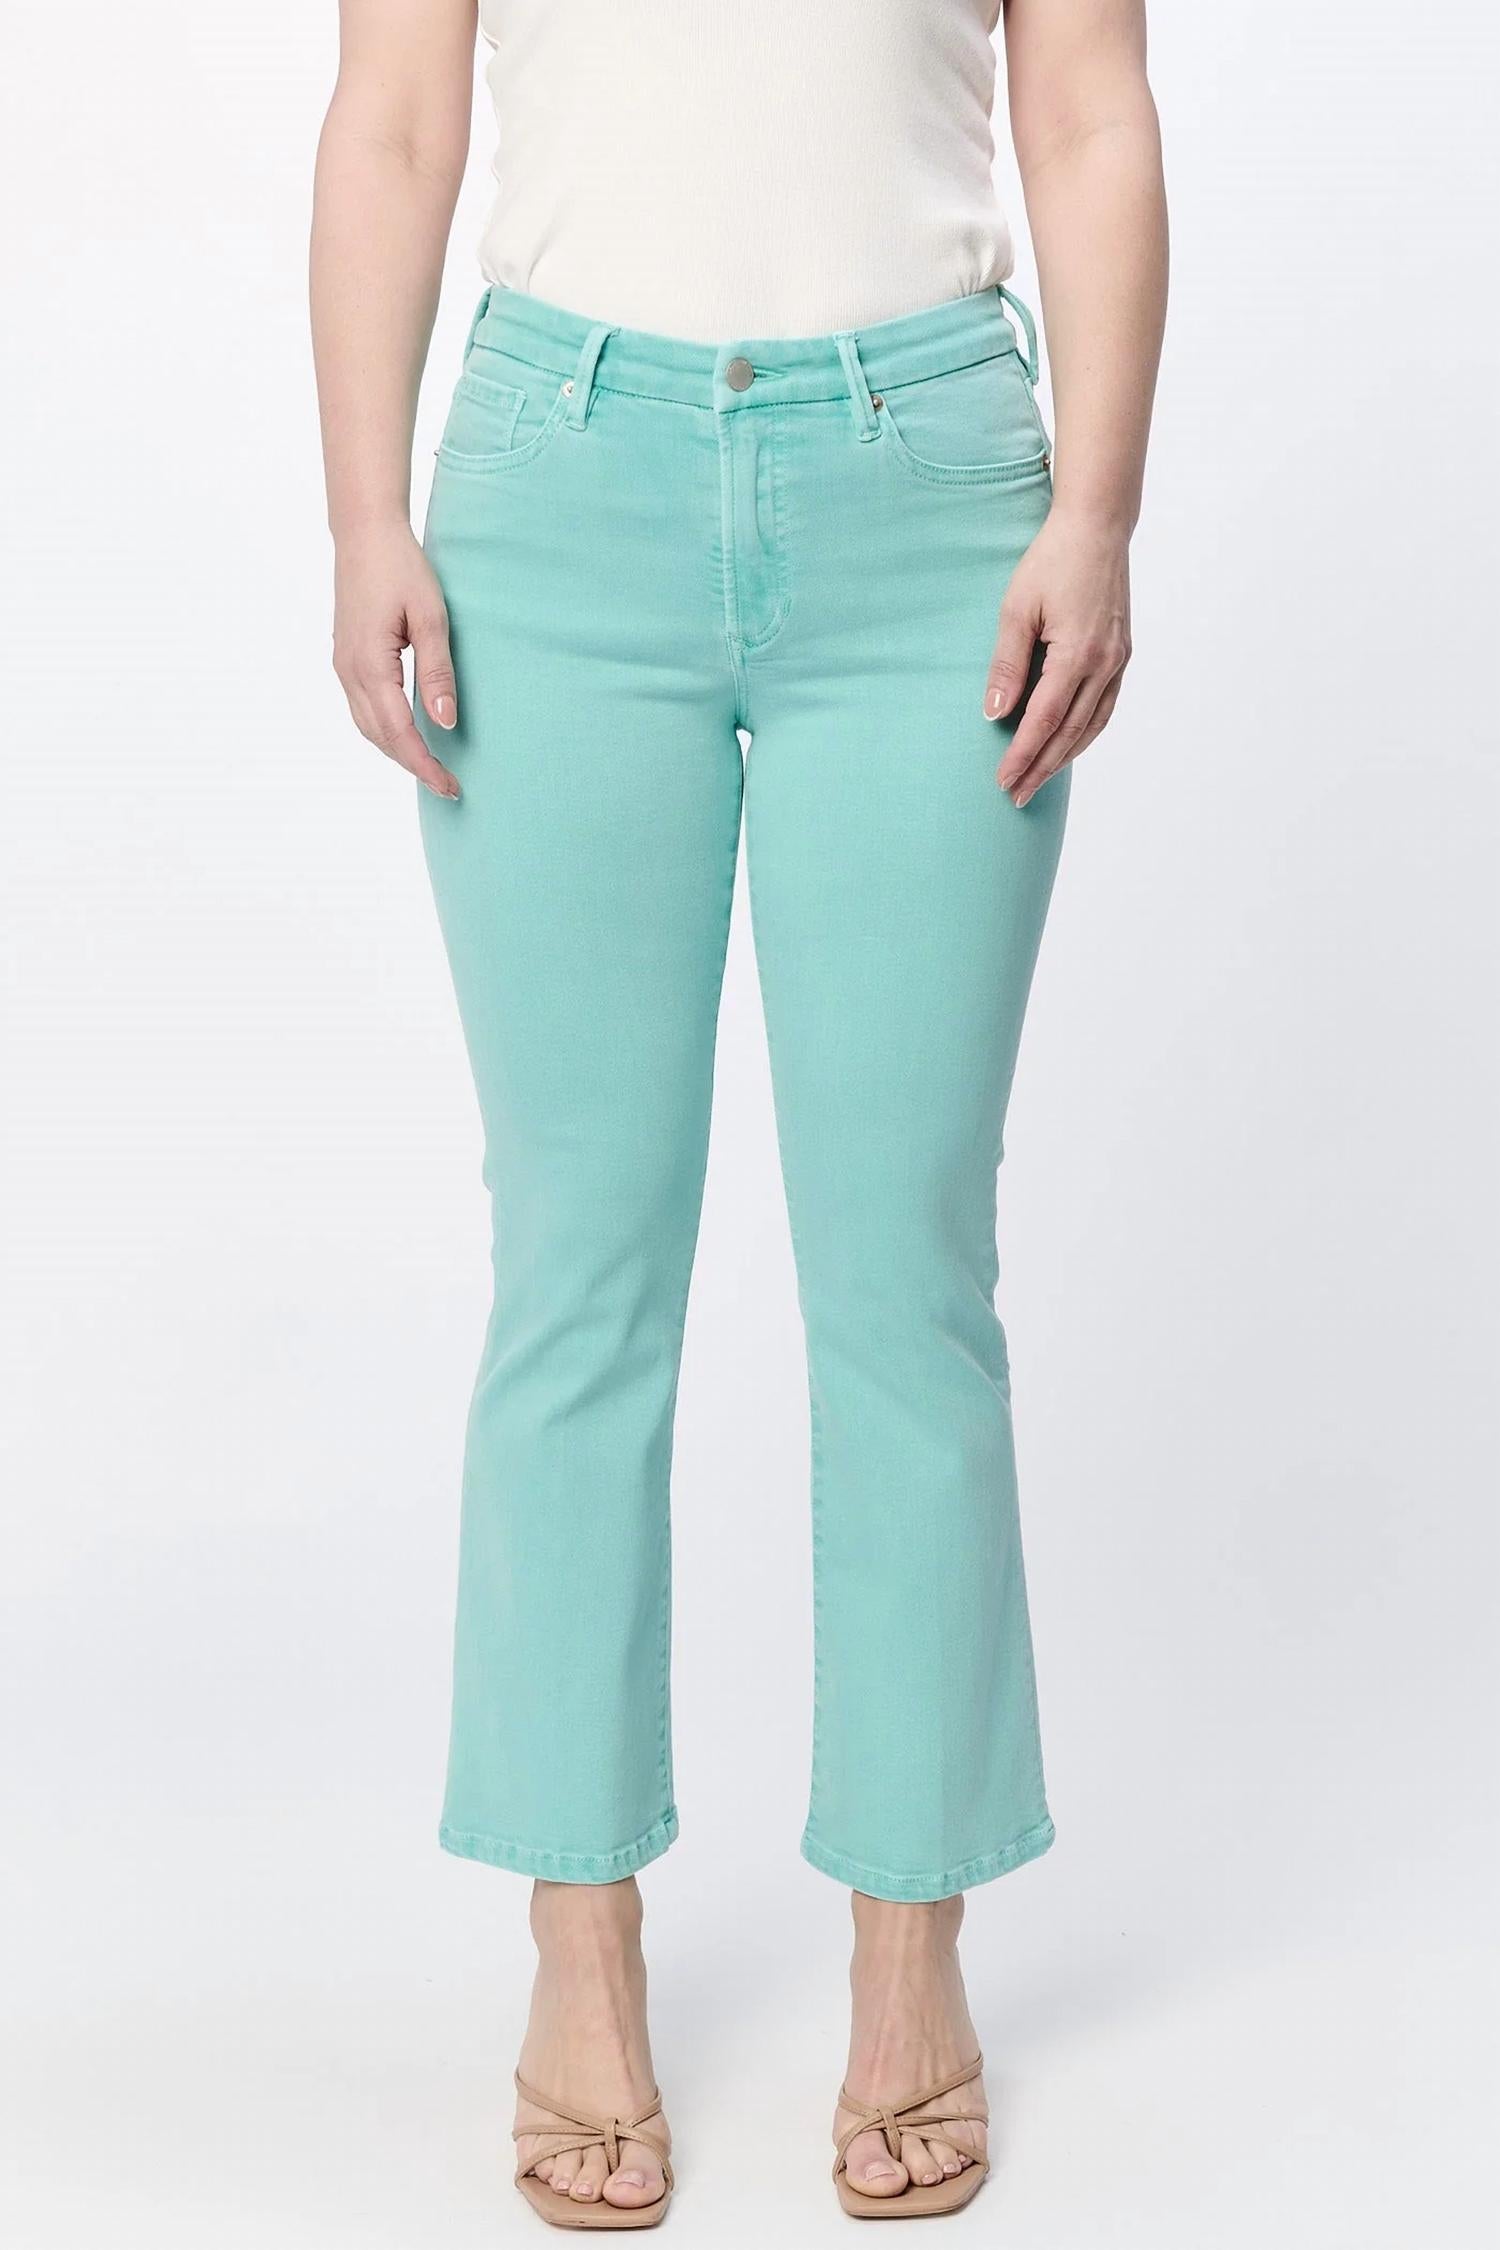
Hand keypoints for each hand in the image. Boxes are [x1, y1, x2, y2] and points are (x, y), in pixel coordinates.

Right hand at [332, 520, 460, 798]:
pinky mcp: (346, 659)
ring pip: (368, 727)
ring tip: (431, 768)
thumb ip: (437, 672)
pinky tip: (407, 736)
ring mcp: (343, 666)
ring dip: (398, 752)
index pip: (399, 732)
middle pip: (380, 738)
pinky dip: (385, 731)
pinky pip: (363, 710)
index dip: (424, 764)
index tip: (449, 786)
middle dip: (413, 766)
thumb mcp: (432, 617)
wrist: (364, 533)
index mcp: (370, 664)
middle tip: (448, 787)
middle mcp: (349, 672)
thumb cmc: (401, 567)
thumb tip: (444, 721)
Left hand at [983, 510, 1131, 806]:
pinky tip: (1069, 745)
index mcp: (1077, 654)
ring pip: (1091, 725)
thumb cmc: (1052, 561)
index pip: (1043, 720)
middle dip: (1041, 767)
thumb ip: (1007, 664)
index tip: (1002, 780)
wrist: (1098, 527)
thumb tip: (994, 714)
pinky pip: (1105, 707)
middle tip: (1016, 796)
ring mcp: (1118, 660)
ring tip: (1039, 779)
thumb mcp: (1017, 609)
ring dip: (1064, 757)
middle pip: (1069, 733)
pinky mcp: (1122, 653)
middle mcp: (1104, 663)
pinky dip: (1085, 733)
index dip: (1021, 755)